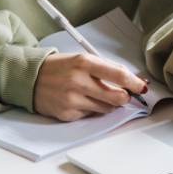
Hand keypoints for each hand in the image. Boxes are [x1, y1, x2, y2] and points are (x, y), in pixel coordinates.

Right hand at [33, 52, 147, 121]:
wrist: (30, 78)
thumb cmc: (59, 67)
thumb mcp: (82, 58)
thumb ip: (107, 67)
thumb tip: (133, 79)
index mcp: (84, 62)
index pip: (119, 74)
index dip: (135, 83)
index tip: (142, 87)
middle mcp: (78, 81)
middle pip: (118, 96)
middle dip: (125, 96)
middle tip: (123, 93)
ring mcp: (72, 99)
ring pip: (107, 108)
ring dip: (107, 103)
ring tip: (94, 94)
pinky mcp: (67, 114)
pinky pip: (91, 115)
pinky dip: (91, 109)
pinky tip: (79, 100)